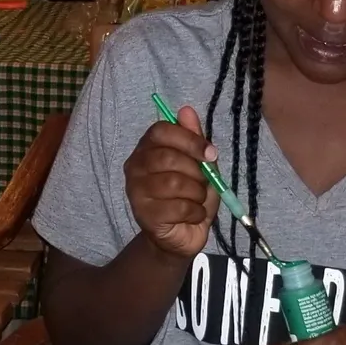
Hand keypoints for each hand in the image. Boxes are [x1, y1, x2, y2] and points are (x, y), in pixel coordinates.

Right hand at [124, 104, 220, 259]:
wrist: (181, 234)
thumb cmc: (189, 196)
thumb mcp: (198, 164)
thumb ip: (193, 138)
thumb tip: (186, 110)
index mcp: (147, 149)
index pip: (160, 131)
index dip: (189, 140)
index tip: (210, 154)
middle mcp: (135, 167)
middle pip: (167, 157)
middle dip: (196, 171)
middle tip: (204, 182)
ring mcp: (136, 192)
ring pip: (173, 183)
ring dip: (197, 193)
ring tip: (198, 200)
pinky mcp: (143, 215)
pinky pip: (177, 207)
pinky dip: (195, 212)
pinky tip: (193, 215)